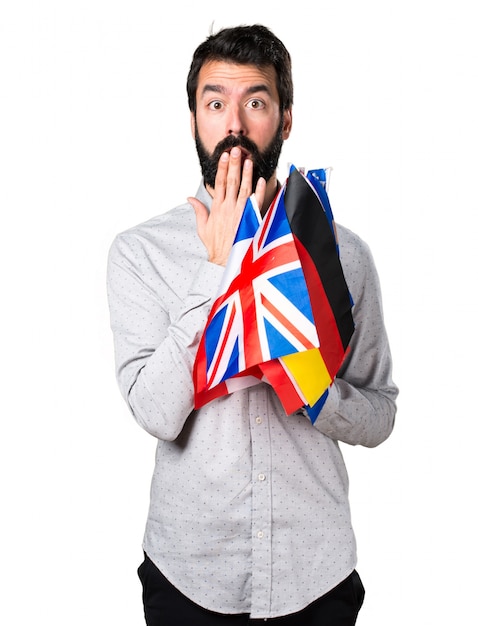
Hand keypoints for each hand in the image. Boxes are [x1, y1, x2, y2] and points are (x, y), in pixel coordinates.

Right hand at [188, 146, 265, 265]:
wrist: (226, 261)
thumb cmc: (215, 246)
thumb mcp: (203, 228)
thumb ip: (198, 211)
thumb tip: (189, 198)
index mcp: (217, 208)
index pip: (219, 183)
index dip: (222, 168)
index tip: (224, 155)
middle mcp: (229, 208)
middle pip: (231, 181)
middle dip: (234, 164)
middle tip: (236, 149)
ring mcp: (240, 213)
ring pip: (244, 189)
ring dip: (246, 174)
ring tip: (249, 160)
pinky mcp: (250, 219)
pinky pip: (256, 203)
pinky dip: (258, 191)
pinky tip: (260, 180)